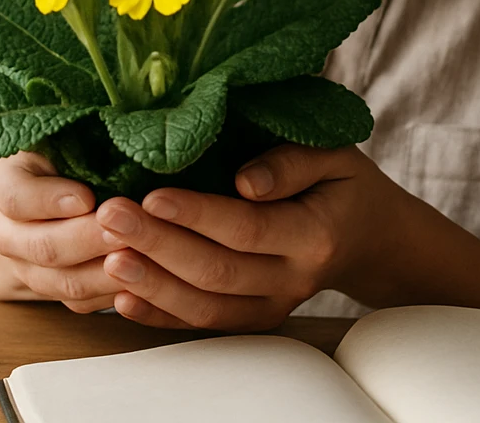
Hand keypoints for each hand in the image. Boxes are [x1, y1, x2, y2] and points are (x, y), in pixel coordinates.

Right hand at [0, 150, 131, 312]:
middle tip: (126, 231)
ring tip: (143, 258)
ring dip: (106, 275)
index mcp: (4, 183)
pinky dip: (114, 294)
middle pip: (43, 246)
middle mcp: (7, 231)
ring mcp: (27, 268)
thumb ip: (81, 138)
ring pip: (64, 283)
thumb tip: (125, 135)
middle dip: (89, 240)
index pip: (14, 195)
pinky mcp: (54, 291)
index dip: (49, 200)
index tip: (87, 196)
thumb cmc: (70, 153)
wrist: (55, 199)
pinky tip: (145, 282)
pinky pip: (83, 302)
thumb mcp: (67, 135)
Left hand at [93, 143, 412, 330]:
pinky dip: (161, 315)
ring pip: (206, 307)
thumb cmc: (344, 183)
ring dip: (152, 285)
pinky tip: (121, 298)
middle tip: (110, 216)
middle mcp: (294, 279)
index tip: (151, 194)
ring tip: (107, 257)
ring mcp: (274, 305)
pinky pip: (205, 324)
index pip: (246, 228)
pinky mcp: (256, 318)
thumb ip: (292, 162)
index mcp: (314, 234)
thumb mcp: (333, 154)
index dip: (197, 215)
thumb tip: (246, 182)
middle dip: (158, 245)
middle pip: (217, 271)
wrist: (372, 237)